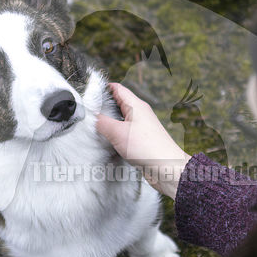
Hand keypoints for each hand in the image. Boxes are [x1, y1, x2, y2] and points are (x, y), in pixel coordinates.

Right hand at [96, 83, 190, 198]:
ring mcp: (141, 126)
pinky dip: (115, 133)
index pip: (117, 88)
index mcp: (136, 105)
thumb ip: (102, 122)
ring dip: (109, 120)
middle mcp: (139, 113)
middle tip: (88, 111)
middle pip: (118, 102)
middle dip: (103, 106)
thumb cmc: (148, 148)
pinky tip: (108, 140)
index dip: (102, 88)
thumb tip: (90, 116)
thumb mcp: (118, 133)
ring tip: (95, 126)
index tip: (88, 93)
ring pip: (121, 118)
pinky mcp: (142, 139)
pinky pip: (125, 131)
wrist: (167, 168)